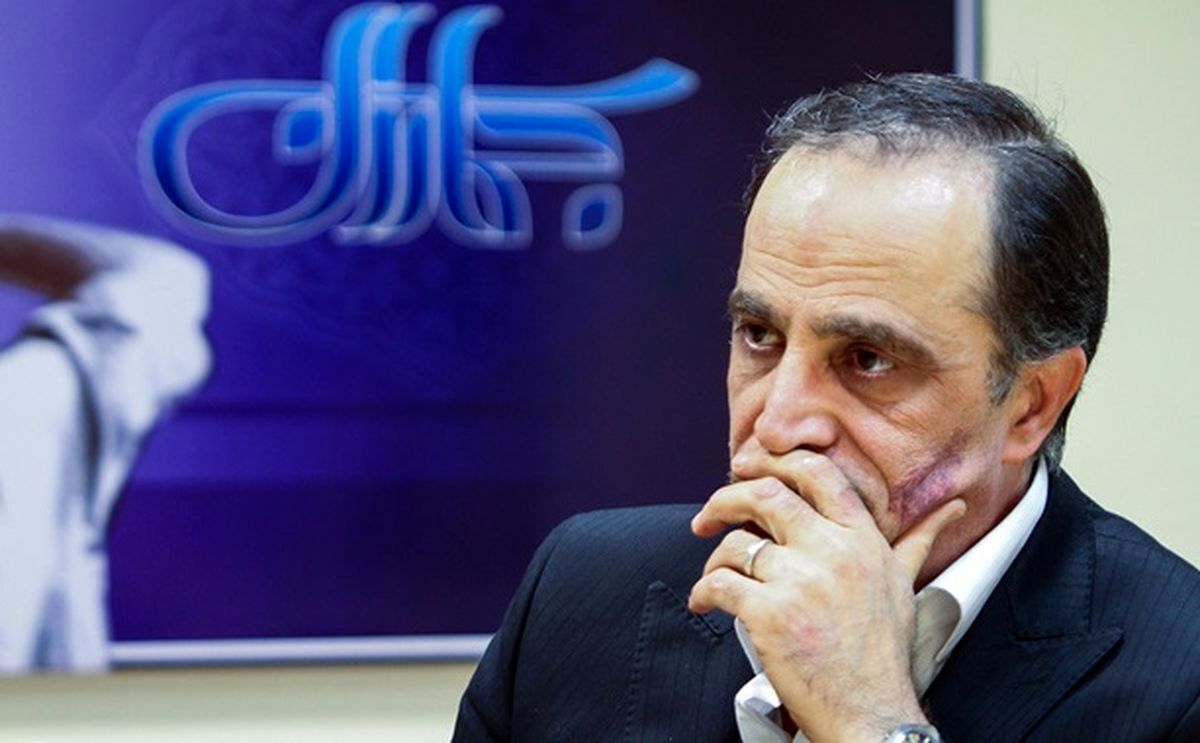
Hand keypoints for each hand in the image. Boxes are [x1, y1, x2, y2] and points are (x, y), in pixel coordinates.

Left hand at [688, 450, 964, 741]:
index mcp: (862, 539)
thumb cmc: (883, 653)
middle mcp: (833, 551)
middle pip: (766, 495)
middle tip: (710, 516)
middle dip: (726, 499)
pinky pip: (720, 583)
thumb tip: (953, 507)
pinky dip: (702, 591)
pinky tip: (704, 602)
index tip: (748, 467)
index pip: (817, 473)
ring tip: (714, 575)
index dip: (775, 461)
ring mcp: (800, 581)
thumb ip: (918, 540)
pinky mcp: (770, 612)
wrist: (870, 712)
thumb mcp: (905, 585)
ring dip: (714, 558)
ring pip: (736, 542)